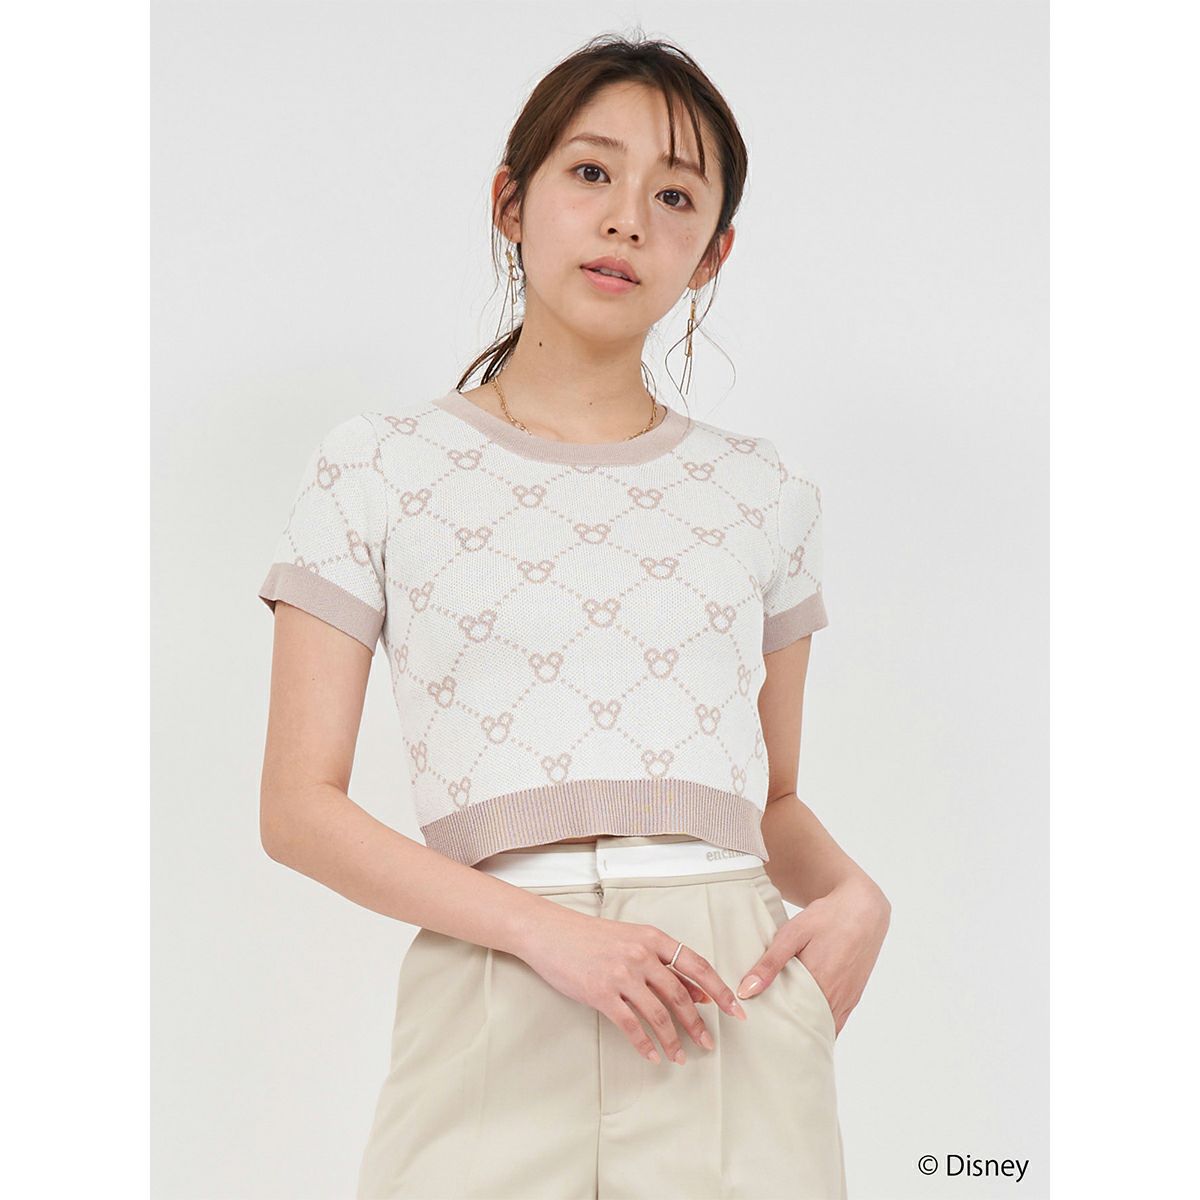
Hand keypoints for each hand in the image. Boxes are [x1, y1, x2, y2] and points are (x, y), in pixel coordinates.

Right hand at [515, 903, 748, 1065]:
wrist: (550, 932)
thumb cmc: (592, 937)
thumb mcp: (632, 940)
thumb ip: (664, 964)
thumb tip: (699, 992)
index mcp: (653, 938)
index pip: (697, 966)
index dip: (720, 991)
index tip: (736, 1012)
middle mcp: (641, 955)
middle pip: (681, 996)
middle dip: (698, 1025)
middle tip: (709, 1044)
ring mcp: (621, 974)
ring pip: (659, 1014)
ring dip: (673, 1041)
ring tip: (681, 1057)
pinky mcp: (601, 993)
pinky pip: (631, 1025)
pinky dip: (644, 1044)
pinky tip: (652, 1055)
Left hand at [735, 876, 890, 1036]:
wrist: (862, 909)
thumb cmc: (826, 918)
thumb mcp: (793, 934)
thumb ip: (770, 963)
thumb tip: (746, 991)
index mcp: (817, 984)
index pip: (790, 1021)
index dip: (774, 1029)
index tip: (757, 1032)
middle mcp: (835, 997)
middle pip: (807, 1028)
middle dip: (788, 1033)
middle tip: (766, 1034)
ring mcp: (846, 999)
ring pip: (823, 1028)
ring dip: (806, 1031)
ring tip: (783, 1029)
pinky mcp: (854, 996)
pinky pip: (837, 1022)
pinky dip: (822, 1026)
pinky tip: (806, 1021)